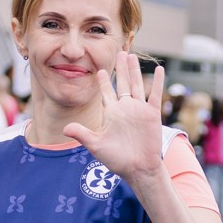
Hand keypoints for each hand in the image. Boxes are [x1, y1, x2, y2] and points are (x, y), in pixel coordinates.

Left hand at [66, 51, 167, 182]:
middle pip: (123, 83)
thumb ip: (82, 134)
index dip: (105, 81)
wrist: (138, 169)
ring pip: (137, 85)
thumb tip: (64, 127)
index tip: (101, 70)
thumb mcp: (96, 146)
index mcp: (112, 114)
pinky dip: (157, 82)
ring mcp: (139, 110)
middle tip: (119, 53)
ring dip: (135, 70)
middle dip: (121, 68)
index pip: (107, 93)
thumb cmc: (117, 160)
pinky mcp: (152, 114)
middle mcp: (125, 109)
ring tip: (133, 56)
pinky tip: (158, 69)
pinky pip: (155, 95)